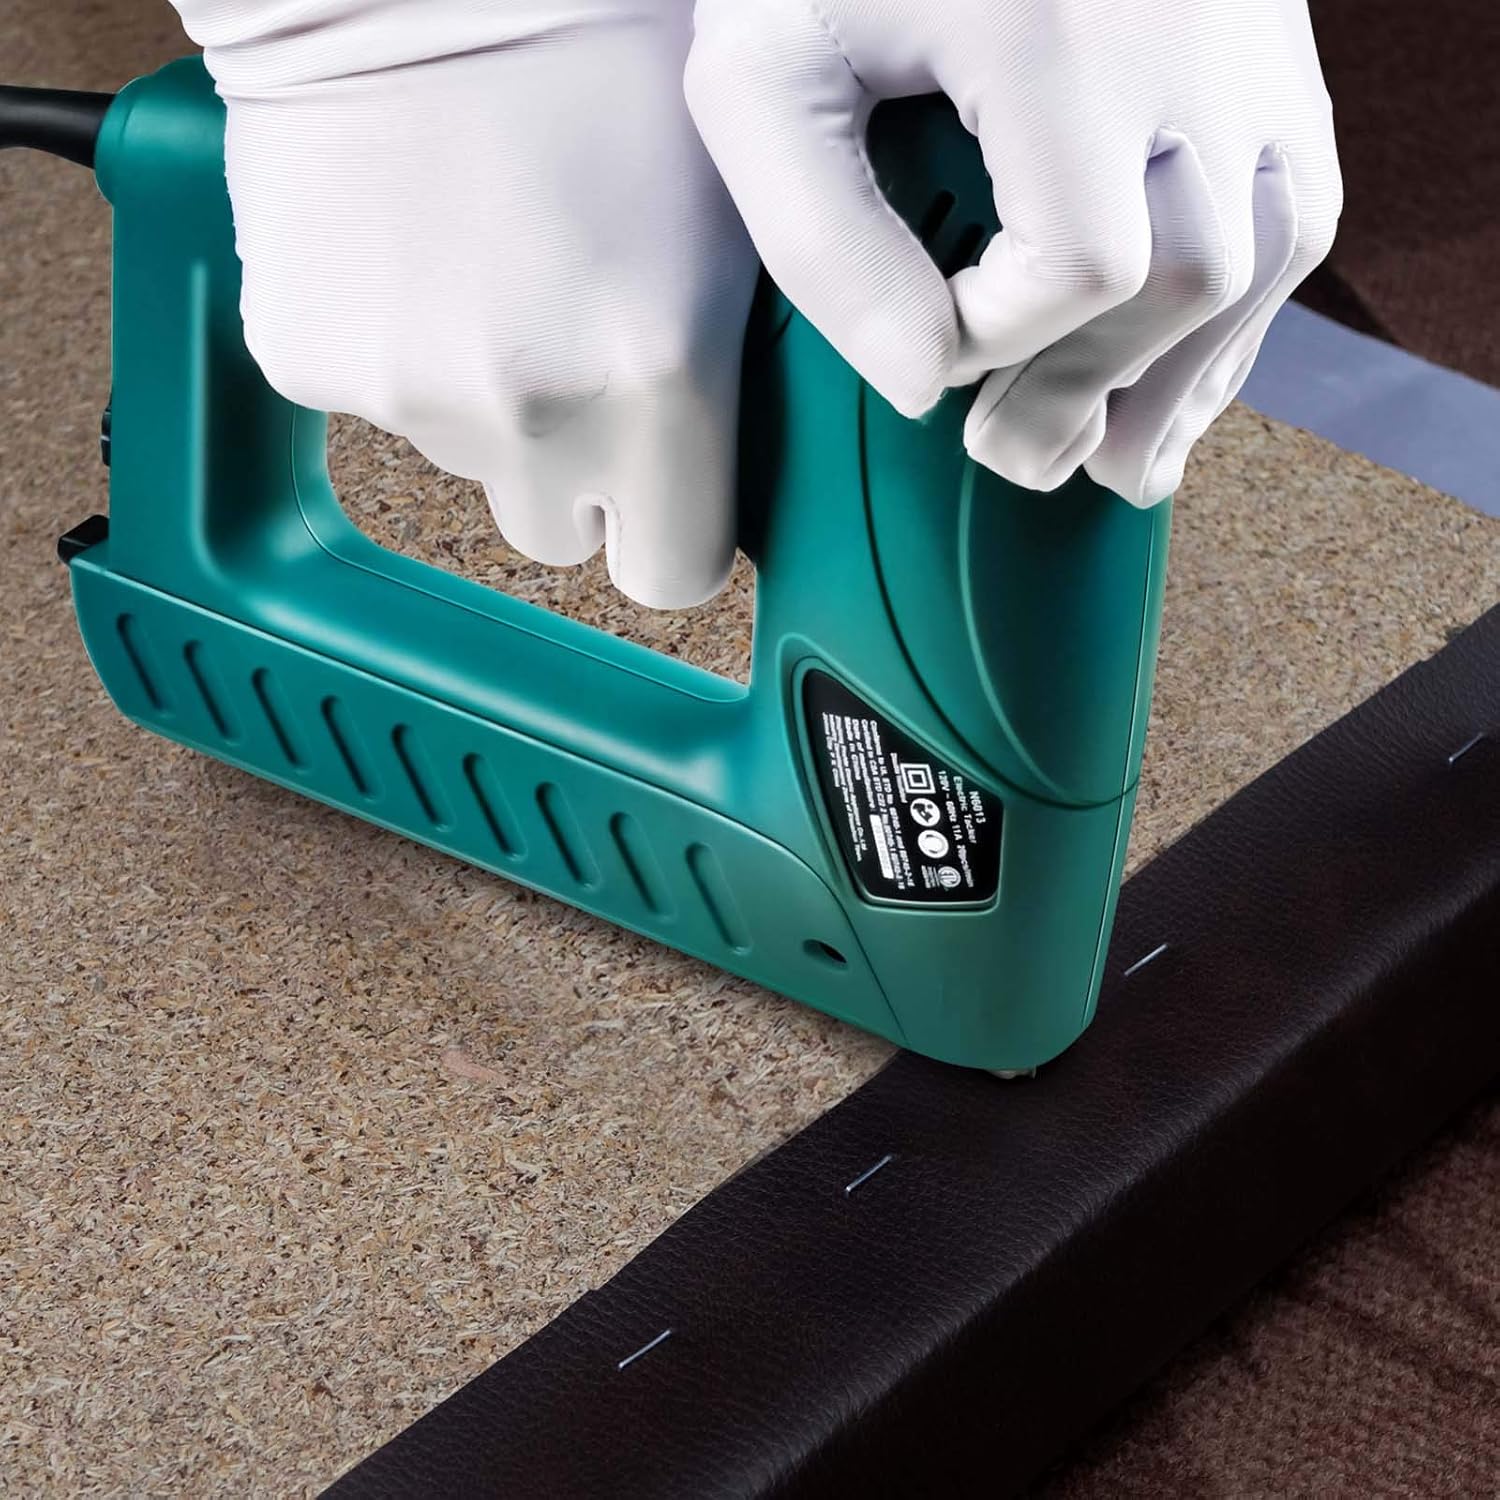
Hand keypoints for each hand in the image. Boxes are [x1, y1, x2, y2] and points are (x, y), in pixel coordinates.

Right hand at [170, 0, 757, 606]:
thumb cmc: (606, 55)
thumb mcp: (730, 228)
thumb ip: (723, 384)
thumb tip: (718, 470)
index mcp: (660, 388)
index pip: (672, 574)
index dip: (668, 530)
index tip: (661, 485)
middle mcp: (534, 419)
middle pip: (560, 535)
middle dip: (573, 475)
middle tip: (571, 349)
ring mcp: (410, 396)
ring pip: (466, 462)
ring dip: (484, 399)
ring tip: (491, 265)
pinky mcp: (309, 359)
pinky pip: (373, 402)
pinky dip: (392, 350)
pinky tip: (411, 251)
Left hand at [686, 0, 1342, 504]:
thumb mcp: (765, 73)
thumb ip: (821, 238)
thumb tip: (919, 385)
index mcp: (1064, 31)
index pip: (1081, 262)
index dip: (1004, 344)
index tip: (932, 354)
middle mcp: (1191, 31)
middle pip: (1191, 274)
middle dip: (1094, 388)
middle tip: (1012, 459)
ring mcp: (1252, 33)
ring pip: (1271, 250)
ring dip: (1191, 376)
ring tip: (1114, 461)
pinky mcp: (1271, 41)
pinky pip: (1296, 200)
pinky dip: (1238, 310)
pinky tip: (1177, 377)